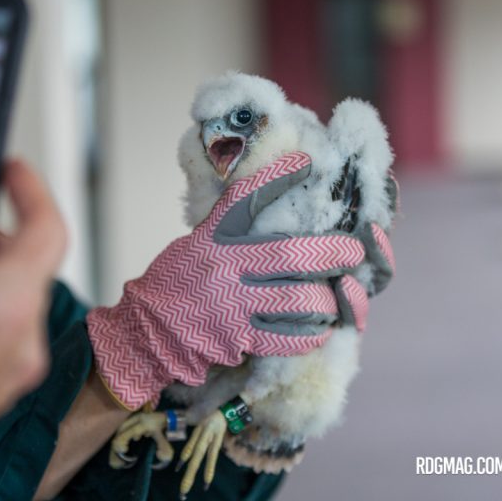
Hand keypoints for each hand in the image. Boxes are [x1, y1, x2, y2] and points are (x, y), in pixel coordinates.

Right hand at [87, 153, 371, 409]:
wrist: (147, 332)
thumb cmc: (176, 284)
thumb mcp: (195, 246)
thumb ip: (228, 233)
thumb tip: (270, 209)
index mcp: (211, 240)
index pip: (244, 200)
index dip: (277, 179)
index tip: (306, 162)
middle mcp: (223, 268)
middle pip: (289, 256)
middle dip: (331, 253)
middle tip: (354, 251)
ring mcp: (231, 306)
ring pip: (297, 300)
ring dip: (325, 299)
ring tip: (334, 296)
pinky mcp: (237, 340)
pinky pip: (288, 338)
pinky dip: (311, 333)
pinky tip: (319, 328)